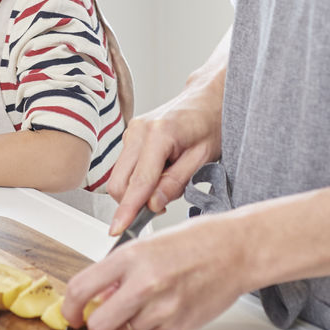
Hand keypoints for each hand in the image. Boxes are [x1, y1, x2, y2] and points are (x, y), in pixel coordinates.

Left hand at [63, 213, 246, 329]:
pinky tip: (162, 307)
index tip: (71, 313)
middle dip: (97, 325)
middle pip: (99, 325)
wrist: (234, 251)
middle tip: (102, 317)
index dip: (70, 308)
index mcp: (130, 257)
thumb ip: (118, 271)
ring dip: (125, 327)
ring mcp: (162, 309)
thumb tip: (96, 295)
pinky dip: (148, 328)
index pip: (81, 289)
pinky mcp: (178, 326)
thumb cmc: (195, 242)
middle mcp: (144, 285)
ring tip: (141, 306)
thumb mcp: (146, 245)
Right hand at [105, 71, 222, 236]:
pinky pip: (125, 168)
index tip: (118, 230)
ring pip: (119, 177)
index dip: (128, 210)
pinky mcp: (130, 136)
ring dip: (137, 191)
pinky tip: (160, 175)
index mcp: (159, 134)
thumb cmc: (211, 124)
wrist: (208, 99)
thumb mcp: (203, 157)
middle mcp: (138, 131)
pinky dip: (138, 180)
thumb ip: (176, 182)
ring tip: (167, 184)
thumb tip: (153, 205)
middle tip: (162, 207)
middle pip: (119, 183)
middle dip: (133, 203)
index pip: (138, 182)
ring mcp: (131, 132)